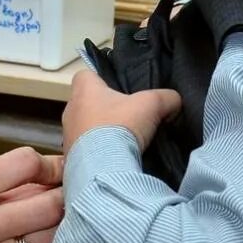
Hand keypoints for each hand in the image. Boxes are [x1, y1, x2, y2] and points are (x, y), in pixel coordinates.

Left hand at [63, 67, 180, 152]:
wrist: (102, 168)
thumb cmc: (120, 125)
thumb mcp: (152, 104)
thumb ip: (166, 98)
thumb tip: (174, 102)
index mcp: (83, 90)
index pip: (85, 74)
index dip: (101, 78)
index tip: (118, 88)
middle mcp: (70, 110)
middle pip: (87, 103)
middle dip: (106, 108)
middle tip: (128, 116)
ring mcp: (68, 135)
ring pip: (86, 127)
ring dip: (101, 132)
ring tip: (124, 139)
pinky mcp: (71, 157)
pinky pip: (86, 150)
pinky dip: (99, 152)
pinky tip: (116, 157)